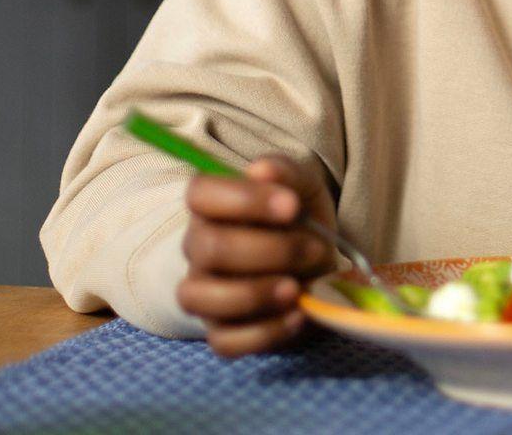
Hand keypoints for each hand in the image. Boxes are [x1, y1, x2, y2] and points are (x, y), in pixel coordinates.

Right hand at [178, 155, 335, 356]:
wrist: (313, 265)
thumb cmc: (299, 222)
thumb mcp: (303, 188)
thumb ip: (285, 172)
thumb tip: (260, 170)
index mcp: (211, 206)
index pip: (200, 194)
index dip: (244, 199)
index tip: (292, 206)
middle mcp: (198, 249)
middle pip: (209, 248)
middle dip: (269, 249)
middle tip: (313, 249)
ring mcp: (205, 293)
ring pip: (202, 298)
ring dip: (256, 293)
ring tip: (296, 288)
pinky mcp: (221, 332)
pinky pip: (225, 342)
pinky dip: (265, 332)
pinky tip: (298, 314)